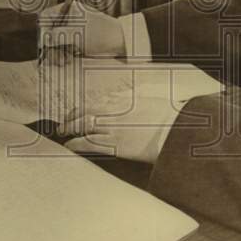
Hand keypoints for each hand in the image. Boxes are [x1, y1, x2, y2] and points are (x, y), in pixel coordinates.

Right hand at [38, 1, 124, 59]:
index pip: (46, 16)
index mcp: (69, 10)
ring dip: (57, 53)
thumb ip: (57, 35)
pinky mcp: (77, 42)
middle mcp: (69, 19)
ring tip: (64, 61)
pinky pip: (63, 48)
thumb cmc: (100, 34)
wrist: (120, 43)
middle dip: (50, 46)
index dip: (43, 30)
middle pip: (49, 31)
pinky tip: (68, 60)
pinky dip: (63, 55)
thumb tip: (44, 39)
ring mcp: (73, 31)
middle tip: (55, 57)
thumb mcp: (76, 34)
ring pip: (55, 42)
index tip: (44, 42)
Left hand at [57, 93, 182, 163]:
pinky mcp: (116, 145)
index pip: (95, 100)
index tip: (76, 109)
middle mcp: (115, 110)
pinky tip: (70, 145)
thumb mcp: (152, 100)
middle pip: (85, 110)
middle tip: (64, 122)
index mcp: (124, 99)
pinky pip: (90, 143)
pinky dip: (76, 143)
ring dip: (70, 128)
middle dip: (71, 116)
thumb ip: (137, 97)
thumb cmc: (169, 117)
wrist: (178, 130)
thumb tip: (132, 95)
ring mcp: (114, 127)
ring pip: (83, 125)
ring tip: (63, 132)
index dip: (82, 105)